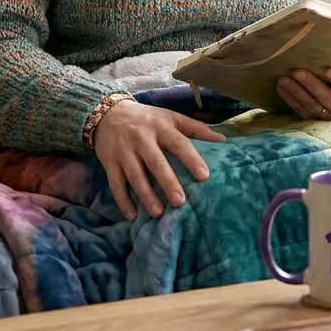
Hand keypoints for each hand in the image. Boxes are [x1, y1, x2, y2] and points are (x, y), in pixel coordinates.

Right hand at [93, 99, 225, 221]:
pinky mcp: (109, 162)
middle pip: (155, 162)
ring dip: (146, 196)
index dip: (191, 159)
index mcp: (160, 126)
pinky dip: (123, 201)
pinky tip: (132, 216)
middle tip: (180, 202)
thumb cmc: (146, 119)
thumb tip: (223, 140)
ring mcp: (124, 151)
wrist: (107, 114)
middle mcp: (141, 138)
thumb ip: (195, 128)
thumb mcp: (170, 117)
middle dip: (167, 182)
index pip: (178, 143)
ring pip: (135, 176)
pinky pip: (115, 184)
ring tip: (158, 213)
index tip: (204, 176)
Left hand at [276, 68, 330, 120]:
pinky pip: (302, 113)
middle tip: (298, 72)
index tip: (329, 70)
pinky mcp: (317, 122)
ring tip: (283, 79)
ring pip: (312, 108)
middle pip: (329, 100)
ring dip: (296, 93)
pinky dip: (290, 100)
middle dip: (312, 86)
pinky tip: (281, 88)